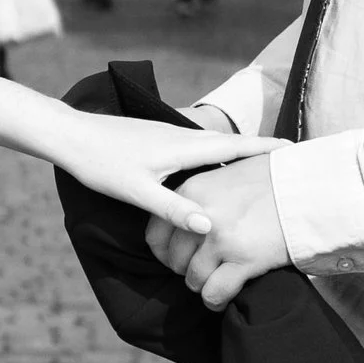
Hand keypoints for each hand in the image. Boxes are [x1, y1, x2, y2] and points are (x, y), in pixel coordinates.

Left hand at [44, 107, 274, 231]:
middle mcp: (181, 136)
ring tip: (261, 166)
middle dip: (259, 152)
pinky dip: (216, 153)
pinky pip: (198, 146)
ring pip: (213, 144)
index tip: (294, 151)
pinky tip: (215, 166)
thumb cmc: (101, 164)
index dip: (265, 150)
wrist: (70, 135)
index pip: (234, 147)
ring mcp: (169, 134)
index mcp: (182, 148)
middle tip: (287, 163)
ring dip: (238, 152)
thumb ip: (173, 209)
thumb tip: (209, 228)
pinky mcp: (158, 138)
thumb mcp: (137, 191)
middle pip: (230, 144)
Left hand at [144, 153, 290, 306]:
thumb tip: (186, 220)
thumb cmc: (273, 180)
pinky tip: (222, 298)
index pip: (155, 232)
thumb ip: (203, 194)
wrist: (311, 188)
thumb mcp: (227, 174)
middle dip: (185, 270)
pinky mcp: (244, 258)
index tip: (176, 259)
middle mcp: (201, 214)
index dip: (164, 252)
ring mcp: (222, 238)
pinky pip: (215, 292)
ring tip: (215, 281)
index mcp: (192, 189)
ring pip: (193, 278)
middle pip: (174, 259)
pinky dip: (215, 300)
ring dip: (202, 285)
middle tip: (202, 269)